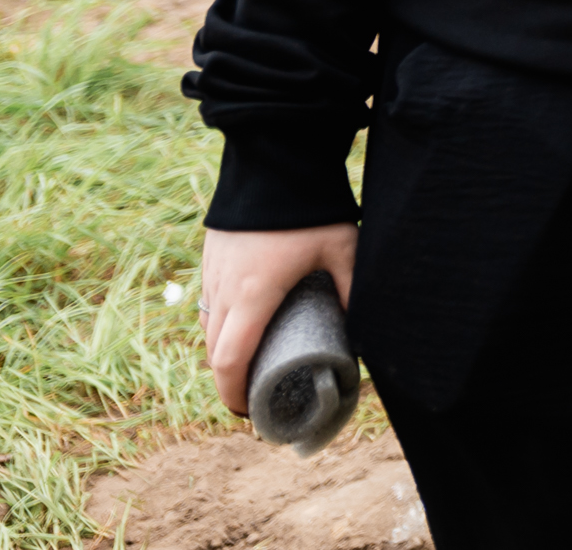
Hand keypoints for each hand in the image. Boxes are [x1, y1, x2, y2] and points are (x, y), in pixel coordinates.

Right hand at [198, 224, 356, 419]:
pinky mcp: (211, 258)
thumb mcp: (341, 248)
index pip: (229, 360)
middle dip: (228, 381)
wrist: (272, 158)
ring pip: (207, 327)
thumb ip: (351, 288)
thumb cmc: (309, 208)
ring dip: (222, 353)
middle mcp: (223, 289)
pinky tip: (240, 327)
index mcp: (252, 295)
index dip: (233, 393)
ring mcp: (212, 272)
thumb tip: (363, 329)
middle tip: (253, 399)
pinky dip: (219, 326)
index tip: (248, 413)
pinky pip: (207, 304)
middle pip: (213, 352)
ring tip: (249, 366)